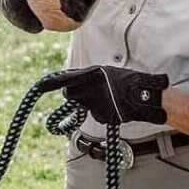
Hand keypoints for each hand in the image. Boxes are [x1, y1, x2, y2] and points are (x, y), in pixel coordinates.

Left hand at [53, 66, 168, 129]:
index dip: (53, 83)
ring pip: (83, 105)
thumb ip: (90, 76)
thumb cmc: (130, 81)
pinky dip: (101, 112)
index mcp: (92, 75)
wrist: (145, 97)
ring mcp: (96, 105)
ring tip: (106, 98)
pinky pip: (95, 114)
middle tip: (85, 92)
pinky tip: (113, 107)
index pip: (67, 79)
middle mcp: (91, 90)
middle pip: (70, 94)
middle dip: (74, 94)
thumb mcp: (108, 72)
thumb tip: (77, 79)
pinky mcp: (101, 117)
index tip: (43, 85)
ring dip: (89, 102)